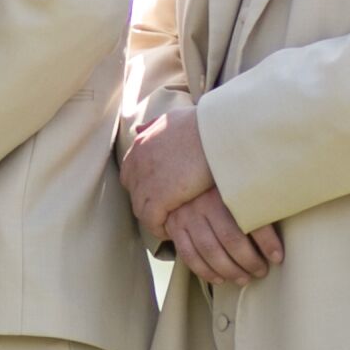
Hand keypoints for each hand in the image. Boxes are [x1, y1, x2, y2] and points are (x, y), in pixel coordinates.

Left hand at [122, 103, 224, 235]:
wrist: (218, 133)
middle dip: (148, 202)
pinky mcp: (159, 197)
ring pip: (140, 209)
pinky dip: (159, 228)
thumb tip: (139, 129)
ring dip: (154, 218)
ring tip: (170, 225)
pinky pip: (151, 220)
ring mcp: (146, 180)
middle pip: (134, 191)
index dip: (145, 184)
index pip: (131, 172)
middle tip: (166, 211)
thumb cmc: (204, 124)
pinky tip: (172, 232)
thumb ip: (155, 125)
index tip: (161, 193)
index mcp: (141, 144)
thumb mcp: (174, 118)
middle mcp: (138, 162)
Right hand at [160, 191, 284, 287]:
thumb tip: (280, 226)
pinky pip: (189, 255)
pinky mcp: (174, 227)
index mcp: (225, 191)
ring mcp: (186, 215)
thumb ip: (253, 204)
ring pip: (209, 250)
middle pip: (230, 239)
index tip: (277, 257)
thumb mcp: (236, 189)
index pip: (250, 219)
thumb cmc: (220, 190)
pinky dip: (205, 271)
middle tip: (261, 271)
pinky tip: (220, 279)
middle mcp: (204, 202)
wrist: (181, 180)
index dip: (267, 242)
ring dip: (229, 270)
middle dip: (249, 261)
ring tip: (244, 278)